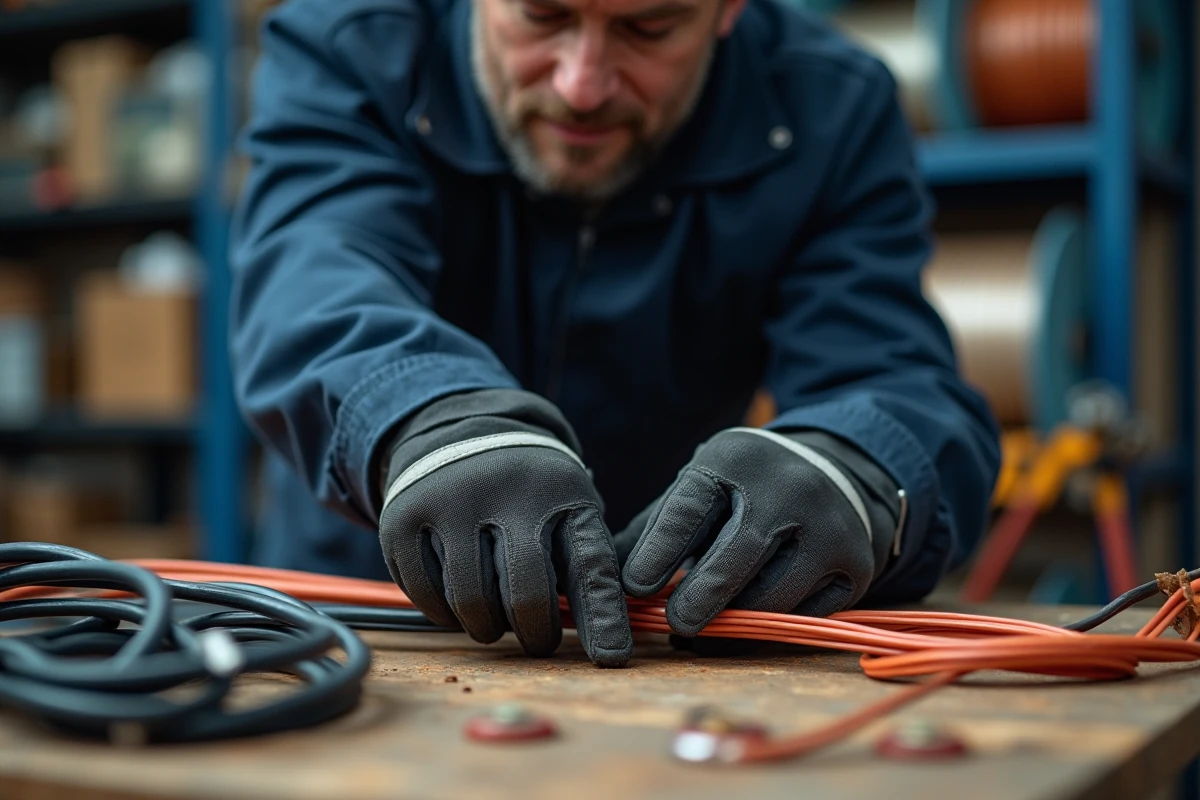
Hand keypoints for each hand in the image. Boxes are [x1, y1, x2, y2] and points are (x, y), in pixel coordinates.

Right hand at [377, 390, 631, 665]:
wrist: (460, 433)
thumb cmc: (529, 493)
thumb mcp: (567, 506)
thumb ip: (585, 563)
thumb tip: (606, 645)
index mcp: (559, 489)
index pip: (589, 562)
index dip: (602, 616)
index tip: (611, 658)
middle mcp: (504, 491)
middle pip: (525, 596)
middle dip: (536, 635)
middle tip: (537, 640)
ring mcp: (448, 503)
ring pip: (472, 603)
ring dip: (488, 628)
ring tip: (496, 617)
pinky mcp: (403, 519)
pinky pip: (426, 596)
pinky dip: (445, 614)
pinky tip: (458, 601)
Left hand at [614, 427, 902, 636]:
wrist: (836, 473)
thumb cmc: (745, 489)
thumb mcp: (703, 487)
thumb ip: (654, 527)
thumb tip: (596, 571)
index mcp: (734, 460)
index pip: (689, 508)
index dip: (658, 552)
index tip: (633, 588)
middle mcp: (788, 487)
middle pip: (736, 556)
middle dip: (699, 599)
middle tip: (674, 625)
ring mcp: (828, 526)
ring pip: (771, 595)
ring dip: (733, 624)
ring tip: (700, 637)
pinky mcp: (855, 564)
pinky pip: (805, 614)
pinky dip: (771, 629)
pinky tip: (747, 630)